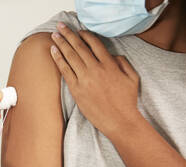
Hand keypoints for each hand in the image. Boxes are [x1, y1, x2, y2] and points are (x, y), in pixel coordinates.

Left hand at [50, 23, 140, 137]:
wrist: (119, 121)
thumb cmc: (127, 101)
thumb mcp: (132, 78)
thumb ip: (122, 63)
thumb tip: (112, 55)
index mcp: (110, 65)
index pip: (95, 44)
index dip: (85, 35)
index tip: (79, 31)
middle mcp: (96, 69)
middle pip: (79, 47)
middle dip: (69, 34)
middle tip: (60, 26)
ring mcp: (85, 79)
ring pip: (70, 57)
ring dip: (61, 44)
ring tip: (54, 35)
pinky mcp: (76, 90)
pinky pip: (65, 71)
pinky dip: (58, 59)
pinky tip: (54, 51)